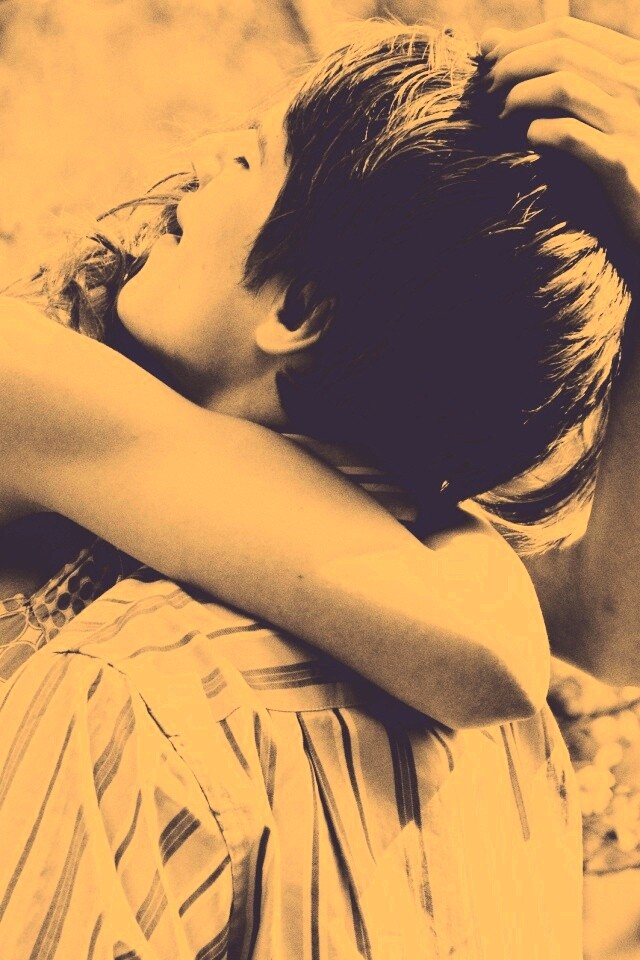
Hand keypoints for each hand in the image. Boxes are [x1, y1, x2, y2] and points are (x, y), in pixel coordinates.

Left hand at [479, 17, 639, 245]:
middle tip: (486, 93)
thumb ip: (543, 73)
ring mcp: (631, 122)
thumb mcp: (584, 110)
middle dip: (511, 66)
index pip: (566, 31)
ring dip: (520, 96)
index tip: (488, 65)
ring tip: (500, 116)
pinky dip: (540, 133)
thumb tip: (488, 40)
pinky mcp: (620, 162)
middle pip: (561, 51)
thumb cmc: (608, 160)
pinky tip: (529, 142)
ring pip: (564, 84)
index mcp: (630, 64)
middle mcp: (636, 84)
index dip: (518, 43)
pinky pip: (570, 134)